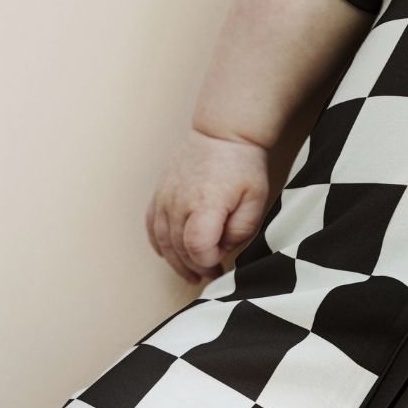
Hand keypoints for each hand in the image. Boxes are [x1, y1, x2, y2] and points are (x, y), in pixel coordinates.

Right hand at [144, 129, 271, 283]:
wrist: (221, 133)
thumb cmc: (242, 166)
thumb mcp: (256, 199)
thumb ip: (241, 230)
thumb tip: (221, 249)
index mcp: (205, 204)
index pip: (196, 248)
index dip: (208, 262)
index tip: (221, 261)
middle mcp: (179, 203)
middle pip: (178, 250)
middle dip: (196, 267)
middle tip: (213, 273)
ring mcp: (165, 198)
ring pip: (163, 242)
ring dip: (177, 263)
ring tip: (193, 274)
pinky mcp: (159, 195)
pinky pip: (151, 227)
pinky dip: (160, 246)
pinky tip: (172, 255)